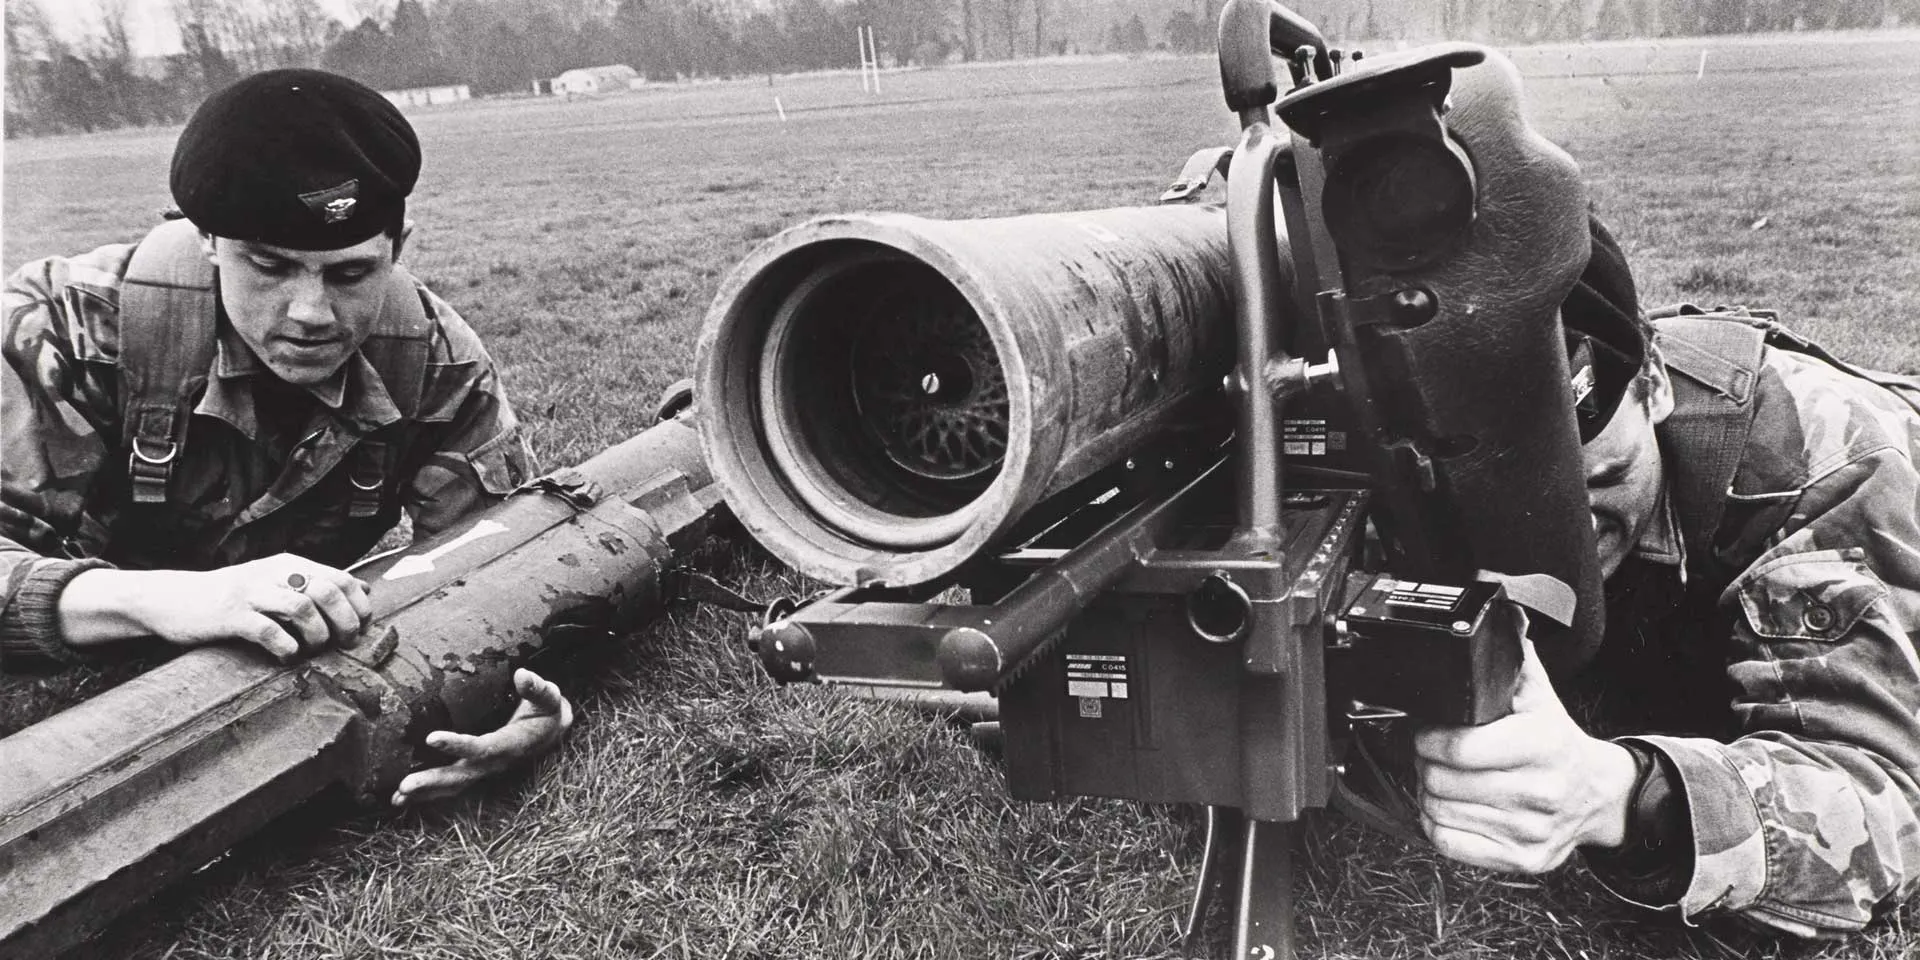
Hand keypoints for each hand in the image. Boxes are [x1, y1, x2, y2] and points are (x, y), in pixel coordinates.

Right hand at [60, 554, 371, 660]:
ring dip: (316, 634)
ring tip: (311, 648)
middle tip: (341, 642)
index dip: (359, 606)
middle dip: (344, 622)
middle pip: (328, 592)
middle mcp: (273, 574)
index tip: (360, 628)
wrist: (172, 598)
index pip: (342, 578)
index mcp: (289, 565)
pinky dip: (285, 646)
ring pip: (303, 607)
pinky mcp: (231, 616)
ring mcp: (252, 593)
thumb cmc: (231, 597)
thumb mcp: (275, 581)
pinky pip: (269, 630)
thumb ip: (313, 583)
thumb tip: (361, 588)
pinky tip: (284, 653)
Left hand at [390, 668, 573, 805]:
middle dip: (433, 782)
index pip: (482, 748)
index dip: (458, 745)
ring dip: (425, 794)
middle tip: (404, 786)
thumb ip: (537, 688)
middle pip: (461, 776)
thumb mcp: (549, 698)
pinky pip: (450, 786)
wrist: (552, 732)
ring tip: (397, 798)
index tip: (431, 738)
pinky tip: (401, 800)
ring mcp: (484, 770)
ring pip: (453, 786)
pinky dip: (426, 795)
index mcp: (511, 745)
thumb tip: (522, 674)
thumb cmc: (547, 710)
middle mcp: (495, 763)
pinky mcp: (476, 771)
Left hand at [1413, 618, 1638, 873]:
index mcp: (1542, 744)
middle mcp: (1540, 791)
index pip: (1462, 748)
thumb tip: (1497, 610)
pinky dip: (1437, 825)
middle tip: (1428, 754)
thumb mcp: (1538, 694)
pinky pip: (1452, 845)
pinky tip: (1448, 807)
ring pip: (1441, 813)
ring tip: (1438, 777)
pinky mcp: (1524, 859)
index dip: (1430, 738)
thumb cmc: (1556, 740)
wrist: (1599, 795)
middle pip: (1444, 782)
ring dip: (1428, 793)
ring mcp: (1532, 830)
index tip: (1425, 732)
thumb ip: (1512, 655)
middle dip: (1425, 764)